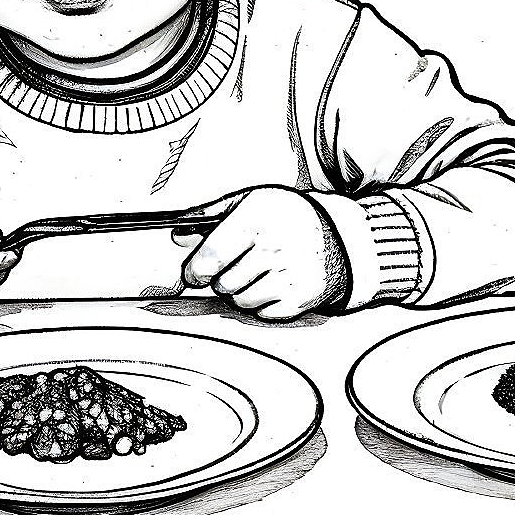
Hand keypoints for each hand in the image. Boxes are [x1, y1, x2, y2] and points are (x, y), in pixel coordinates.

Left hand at [175, 186, 348, 321]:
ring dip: (240, 292)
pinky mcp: (300, 298)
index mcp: (257, 218)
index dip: (196, 270)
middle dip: (221, 280)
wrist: (337, 237)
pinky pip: (261, 313)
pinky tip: (272, 283)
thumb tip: (177, 236)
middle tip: (234, 267)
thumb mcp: (248, 201)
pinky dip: (261, 303)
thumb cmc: (284, 217)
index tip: (194, 273)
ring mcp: (290, 275)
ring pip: (240, 301)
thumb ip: (209, 216)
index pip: (211, 257)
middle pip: (224, 283)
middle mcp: (275, 247)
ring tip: (255, 273)